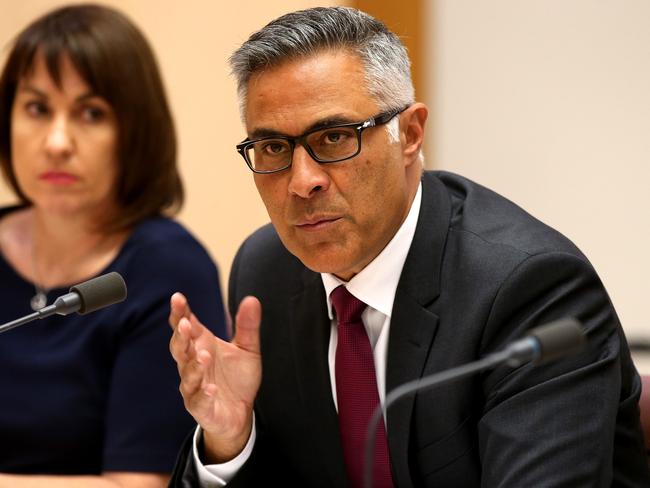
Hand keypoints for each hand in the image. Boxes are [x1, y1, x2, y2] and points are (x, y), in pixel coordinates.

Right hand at [169, 292, 261, 462]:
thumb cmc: (237, 378)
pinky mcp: (202, 408)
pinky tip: (210, 388)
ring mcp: (194, 387)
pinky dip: (203, 394)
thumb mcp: (248, 349)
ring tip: (204, 355)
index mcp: (201, 345)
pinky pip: (199, 401)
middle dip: (180, 336)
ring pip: (188, 375)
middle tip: (185, 324)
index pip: (186, 326)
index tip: (177, 298)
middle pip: (180, 348)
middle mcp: (192, 365)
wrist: (240, 413)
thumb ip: (247, 326)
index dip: (180, 313)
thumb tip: (252, 299)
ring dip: (194, 365)